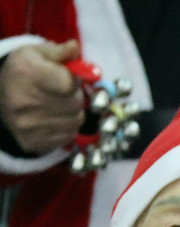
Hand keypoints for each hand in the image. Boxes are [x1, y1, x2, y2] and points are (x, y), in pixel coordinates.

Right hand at [0, 40, 84, 154]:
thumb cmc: (20, 73)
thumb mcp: (34, 54)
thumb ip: (59, 51)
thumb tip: (76, 47)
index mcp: (26, 73)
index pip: (69, 82)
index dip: (73, 79)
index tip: (66, 76)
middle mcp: (25, 101)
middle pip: (75, 102)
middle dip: (74, 95)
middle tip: (60, 91)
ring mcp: (28, 125)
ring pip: (76, 120)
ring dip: (72, 112)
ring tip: (55, 104)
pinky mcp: (33, 143)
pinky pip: (68, 135)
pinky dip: (66, 127)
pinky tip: (52, 118)